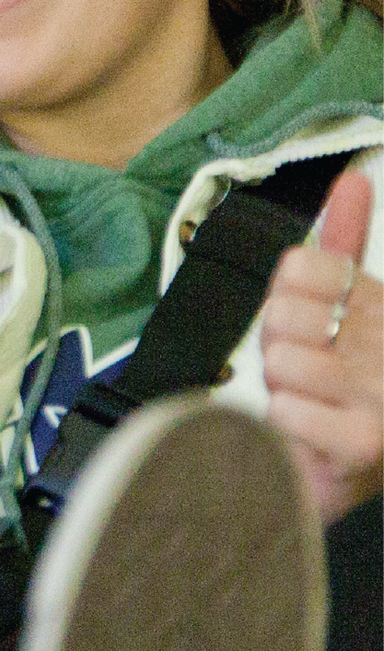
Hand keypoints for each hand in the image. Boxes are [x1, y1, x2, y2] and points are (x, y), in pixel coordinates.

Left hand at [259, 165, 383, 524]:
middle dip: (277, 345)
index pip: (302, 264)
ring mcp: (381, 395)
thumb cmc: (345, 387)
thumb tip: (353, 178)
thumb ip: (345, 243)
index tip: (308, 322)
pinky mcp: (364, 444)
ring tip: (308, 402)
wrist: (359, 472)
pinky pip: (286, 409)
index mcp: (381, 305)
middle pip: (283, 311)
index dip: (285, 296)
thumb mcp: (348, 307)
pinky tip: (310, 432)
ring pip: (282, 361)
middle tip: (303, 371)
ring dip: (281, 387)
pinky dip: (284, 423)